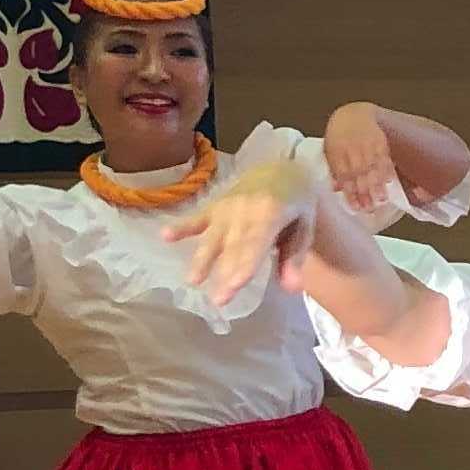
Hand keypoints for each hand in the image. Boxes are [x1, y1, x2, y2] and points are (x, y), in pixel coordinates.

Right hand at [177, 160, 309, 306]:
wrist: (278, 168)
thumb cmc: (295, 202)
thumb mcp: (305, 226)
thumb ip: (295, 257)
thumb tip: (292, 289)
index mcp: (270, 213)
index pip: (256, 244)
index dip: (245, 265)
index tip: (235, 285)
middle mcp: (244, 210)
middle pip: (233, 247)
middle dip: (225, 273)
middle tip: (218, 301)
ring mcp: (225, 208)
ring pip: (213, 237)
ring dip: (202, 259)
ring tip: (192, 280)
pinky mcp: (213, 207)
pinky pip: (196, 218)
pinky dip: (180, 227)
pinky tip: (164, 236)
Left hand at [321, 101, 399, 219]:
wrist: (353, 115)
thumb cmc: (339, 136)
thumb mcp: (331, 152)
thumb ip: (335, 171)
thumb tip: (337, 189)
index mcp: (337, 154)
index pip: (344, 177)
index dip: (350, 193)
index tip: (356, 207)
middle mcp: (351, 151)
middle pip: (359, 175)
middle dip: (364, 193)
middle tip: (370, 207)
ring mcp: (366, 146)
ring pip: (372, 168)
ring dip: (377, 185)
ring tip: (382, 199)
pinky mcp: (379, 141)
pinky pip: (383, 157)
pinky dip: (387, 169)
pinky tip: (390, 181)